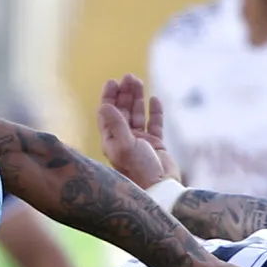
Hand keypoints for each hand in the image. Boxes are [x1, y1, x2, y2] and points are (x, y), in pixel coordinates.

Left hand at [96, 74, 182, 188]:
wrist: (160, 189)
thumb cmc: (139, 171)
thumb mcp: (125, 146)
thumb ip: (117, 124)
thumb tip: (105, 105)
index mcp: (112, 141)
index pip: (107, 114)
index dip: (108, 97)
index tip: (112, 82)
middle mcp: (124, 140)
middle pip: (122, 111)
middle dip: (124, 93)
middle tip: (129, 77)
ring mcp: (140, 143)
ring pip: (137, 115)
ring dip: (138, 98)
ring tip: (139, 81)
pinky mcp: (156, 146)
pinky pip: (154, 124)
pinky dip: (154, 112)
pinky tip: (154, 100)